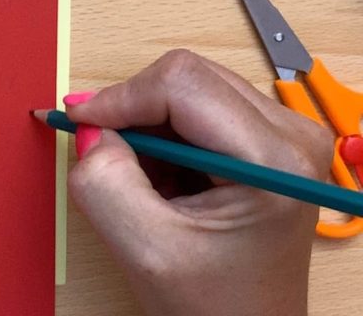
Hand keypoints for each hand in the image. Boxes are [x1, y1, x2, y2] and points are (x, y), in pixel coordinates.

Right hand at [58, 50, 331, 315]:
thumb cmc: (216, 305)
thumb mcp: (145, 250)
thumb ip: (104, 183)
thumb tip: (88, 127)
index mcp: (273, 161)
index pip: (181, 85)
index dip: (119, 97)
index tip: (77, 122)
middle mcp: (291, 134)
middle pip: (186, 77)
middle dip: (133, 110)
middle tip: (102, 151)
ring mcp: (283, 133)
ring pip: (187, 87)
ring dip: (148, 125)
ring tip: (144, 180)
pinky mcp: (267, 137)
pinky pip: (196, 106)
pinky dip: (162, 134)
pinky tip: (163, 178)